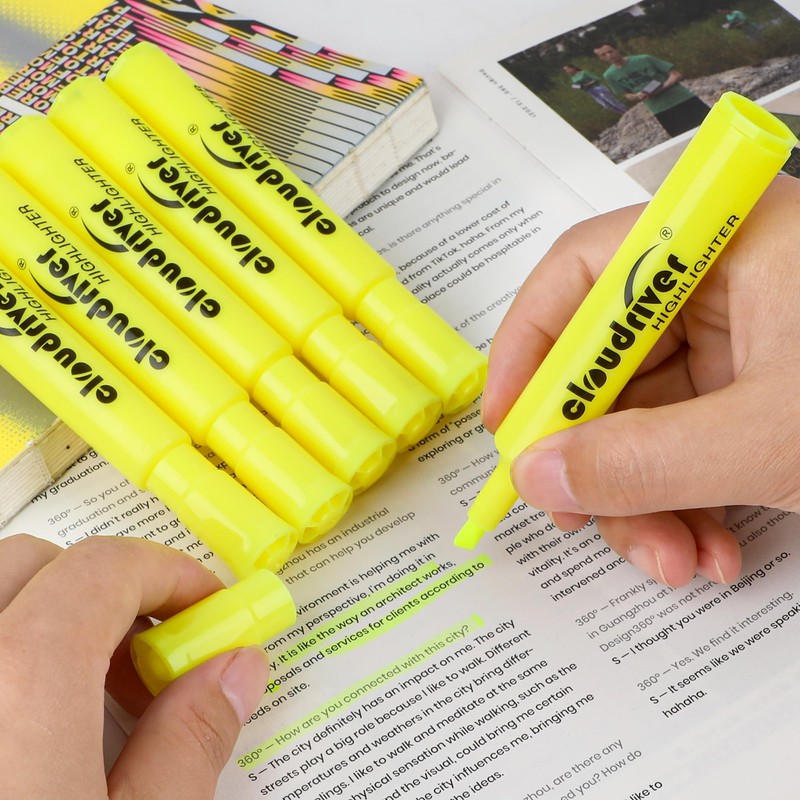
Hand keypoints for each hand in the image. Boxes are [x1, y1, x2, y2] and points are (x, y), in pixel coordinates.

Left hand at [0, 534, 268, 798]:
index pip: (103, 569)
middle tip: (152, 653)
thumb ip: (187, 743)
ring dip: (51, 622)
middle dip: (104, 589)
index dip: (170, 575)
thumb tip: (232, 673)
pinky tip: (37, 734)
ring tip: (95, 702)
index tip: (207, 609)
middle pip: (33, 567)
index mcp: (18, 684)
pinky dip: (10, 660)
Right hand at [482, 175, 799, 587]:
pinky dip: (686, 503)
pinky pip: (687, 444)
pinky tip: (710, 550)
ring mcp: (744, 344)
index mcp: (728, 242)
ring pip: (644, 417)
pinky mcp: (759, 396)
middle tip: (579, 518)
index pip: (584, 271)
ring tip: (675, 563)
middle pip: (607, 361)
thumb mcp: (773, 440)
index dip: (528, 346)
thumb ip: (641, 460)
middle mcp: (726, 283)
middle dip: (596, 455)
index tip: (507, 425)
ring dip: (644, 500)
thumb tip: (537, 474)